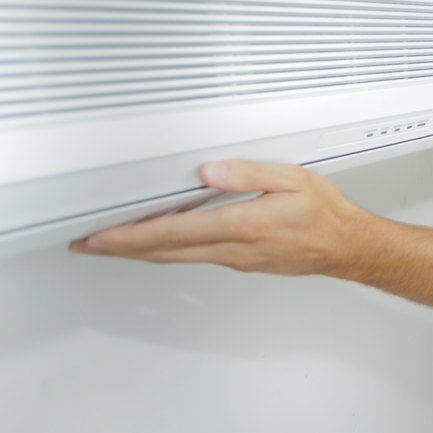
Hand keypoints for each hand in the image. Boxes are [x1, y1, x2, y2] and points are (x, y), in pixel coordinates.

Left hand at [68, 160, 367, 276]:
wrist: (345, 246)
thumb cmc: (324, 214)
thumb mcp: (293, 179)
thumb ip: (249, 173)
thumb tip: (209, 171)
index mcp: (242, 226)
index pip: (173, 232)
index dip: (131, 235)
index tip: (100, 236)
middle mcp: (234, 248)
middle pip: (164, 252)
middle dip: (121, 248)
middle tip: (87, 244)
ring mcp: (235, 259)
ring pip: (176, 257)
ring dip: (140, 250)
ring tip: (113, 243)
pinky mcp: (241, 261)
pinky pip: (193, 256)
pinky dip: (167, 249)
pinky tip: (160, 241)